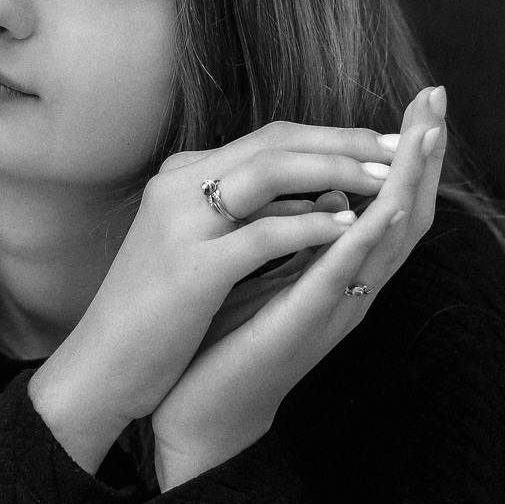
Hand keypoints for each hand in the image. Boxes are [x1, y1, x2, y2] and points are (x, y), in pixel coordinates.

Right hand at [28, 113, 408, 473]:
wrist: (101, 367)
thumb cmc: (153, 313)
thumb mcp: (194, 246)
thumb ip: (241, 213)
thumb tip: (313, 194)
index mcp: (181, 178)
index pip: (269, 138)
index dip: (330, 136)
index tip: (381, 145)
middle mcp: (178, 186)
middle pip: (275, 142)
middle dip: (345, 142)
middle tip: (403, 146)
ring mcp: (182, 224)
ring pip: (271, 172)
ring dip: (336, 171)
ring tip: (388, 180)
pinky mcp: (191, 269)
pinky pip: (263, 234)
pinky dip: (310, 227)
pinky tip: (348, 229)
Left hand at [150, 86, 447, 489]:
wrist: (200, 412)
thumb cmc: (227, 342)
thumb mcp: (265, 273)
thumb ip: (294, 236)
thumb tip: (310, 191)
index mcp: (338, 271)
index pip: (386, 201)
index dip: (405, 152)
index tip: (422, 101)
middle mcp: (348, 287)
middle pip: (404, 211)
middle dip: (421, 153)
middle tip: (438, 98)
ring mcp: (333, 308)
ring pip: (387, 239)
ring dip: (409, 184)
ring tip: (428, 135)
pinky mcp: (304, 325)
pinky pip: (343, 275)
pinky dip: (368, 238)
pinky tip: (385, 205)